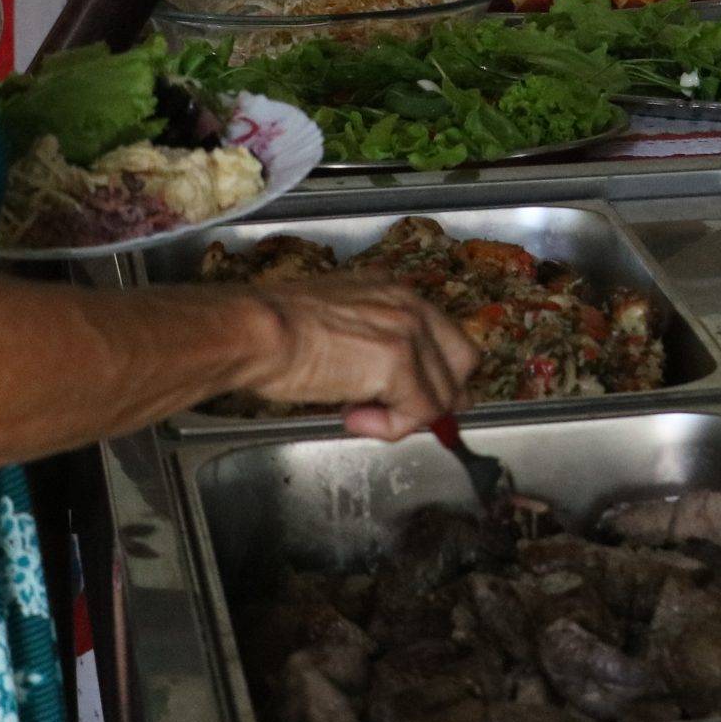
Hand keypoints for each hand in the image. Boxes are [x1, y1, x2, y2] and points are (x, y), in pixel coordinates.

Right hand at [252, 277, 480, 440]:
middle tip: (401, 415)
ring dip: (405, 416)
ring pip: (443, 394)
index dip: (435, 375)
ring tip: (357, 414)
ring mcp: (410, 334)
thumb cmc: (276, 330)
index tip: (410, 398)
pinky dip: (390, 428)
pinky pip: (418, 414)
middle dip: (439, 396)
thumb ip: (370, 342)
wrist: (257, 332)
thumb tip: (386, 383)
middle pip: (464, 362)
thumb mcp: (337, 323)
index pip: (445, 337)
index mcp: (396, 293)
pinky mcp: (400, 365)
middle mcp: (412, 307)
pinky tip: (352, 418)